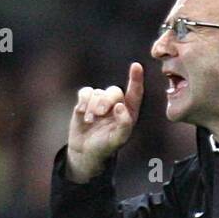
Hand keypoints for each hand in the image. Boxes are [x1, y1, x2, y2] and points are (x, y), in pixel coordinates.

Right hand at [66, 63, 143, 182]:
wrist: (86, 151)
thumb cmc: (106, 147)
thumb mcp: (117, 140)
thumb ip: (124, 125)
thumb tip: (121, 106)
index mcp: (129, 113)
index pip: (135, 93)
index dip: (136, 79)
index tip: (136, 66)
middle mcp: (117, 104)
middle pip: (114, 91)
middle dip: (106, 101)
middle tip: (100, 114)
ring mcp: (101, 101)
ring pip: (98, 92)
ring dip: (92, 107)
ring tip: (90, 121)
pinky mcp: (87, 101)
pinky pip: (86, 92)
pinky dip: (83, 101)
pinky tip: (82, 112)